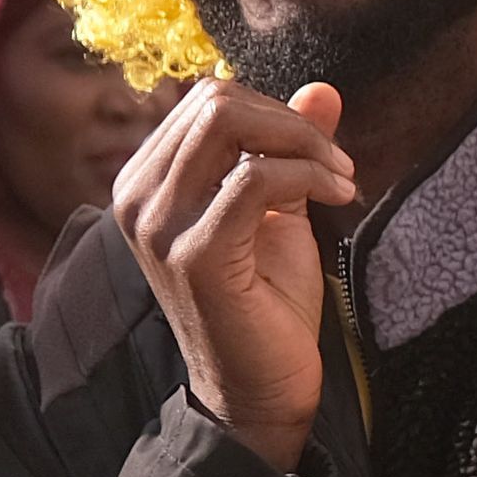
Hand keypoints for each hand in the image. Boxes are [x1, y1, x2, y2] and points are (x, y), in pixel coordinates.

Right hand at [119, 78, 356, 470]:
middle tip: (337, 164)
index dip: (275, 113)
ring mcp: (157, 225)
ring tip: (340, 180)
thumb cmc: (266, 302)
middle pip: (216, 101)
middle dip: (291, 122)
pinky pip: (255, 177)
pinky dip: (307, 176)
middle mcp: (136, 197)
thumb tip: (322, 89)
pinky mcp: (193, 253)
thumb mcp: (280, 208)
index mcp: (147, 181)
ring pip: (228, 123)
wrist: (261, 388)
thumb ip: (290, 147)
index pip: (208, 100)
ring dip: (302, 143)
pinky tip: (335, 198)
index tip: (319, 153)